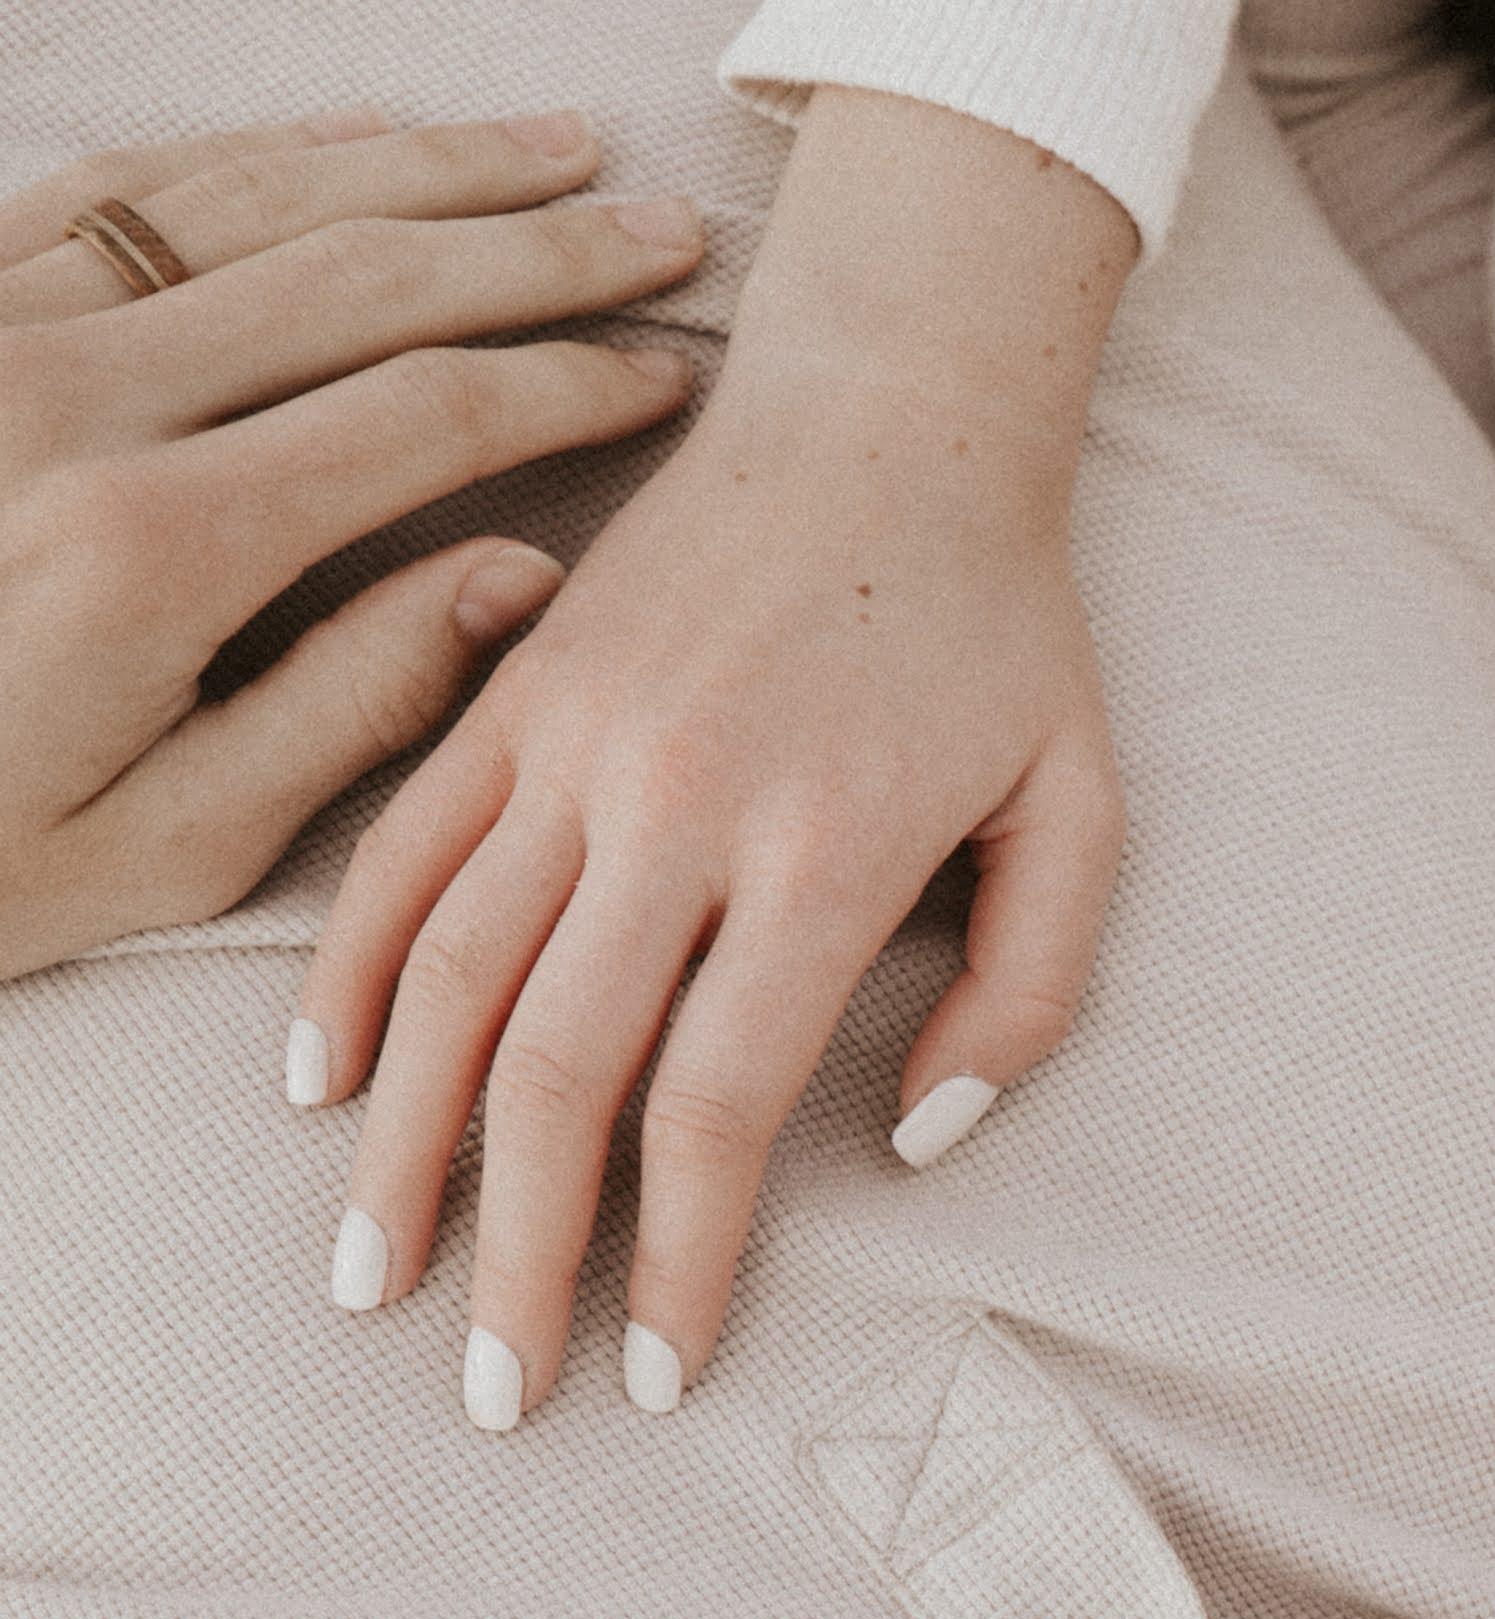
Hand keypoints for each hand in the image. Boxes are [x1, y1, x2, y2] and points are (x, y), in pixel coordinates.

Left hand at [0, 110, 699, 980]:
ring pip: (252, 207)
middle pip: (361, 280)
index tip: (669, 374)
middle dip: (536, 251)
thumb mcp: (162, 843)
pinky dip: (257, 157)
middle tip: (666, 238)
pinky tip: (359, 147)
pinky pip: (119, 192)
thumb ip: (351, 705)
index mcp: (156, 547)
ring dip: (424, 171)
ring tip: (554, 157)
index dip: (570, 384)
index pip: (426, 418)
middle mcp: (72, 402)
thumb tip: (521, 582)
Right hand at [297, 89, 1135, 1426]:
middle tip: (492, 1388)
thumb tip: (919, 1149)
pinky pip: (397, 855)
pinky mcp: (507, 696)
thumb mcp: (1085, 814)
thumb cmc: (1005, 639)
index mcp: (826, 851)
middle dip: (519, 1251)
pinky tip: (325, 1094)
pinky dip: (348, 978)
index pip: (720, 1100)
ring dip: (405, 1149)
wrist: (893, 421)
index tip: (655, 1369)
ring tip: (375, 1283)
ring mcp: (571, 744)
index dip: (683, 1256)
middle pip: (559, 1070)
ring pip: (449, 978)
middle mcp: (675, 803)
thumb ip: (1027, 996)